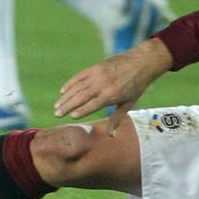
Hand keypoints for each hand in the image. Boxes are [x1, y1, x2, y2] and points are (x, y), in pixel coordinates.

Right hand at [54, 36, 171, 129]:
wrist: (140, 62)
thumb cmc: (136, 86)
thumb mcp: (128, 104)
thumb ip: (116, 119)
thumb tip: (111, 136)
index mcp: (111, 95)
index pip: (92, 105)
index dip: (81, 111)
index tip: (71, 117)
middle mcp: (103, 84)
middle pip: (81, 96)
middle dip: (67, 106)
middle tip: (57, 114)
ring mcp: (97, 74)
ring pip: (77, 87)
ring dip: (66, 97)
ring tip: (57, 106)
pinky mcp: (95, 67)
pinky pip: (79, 76)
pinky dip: (70, 84)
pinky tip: (63, 91)